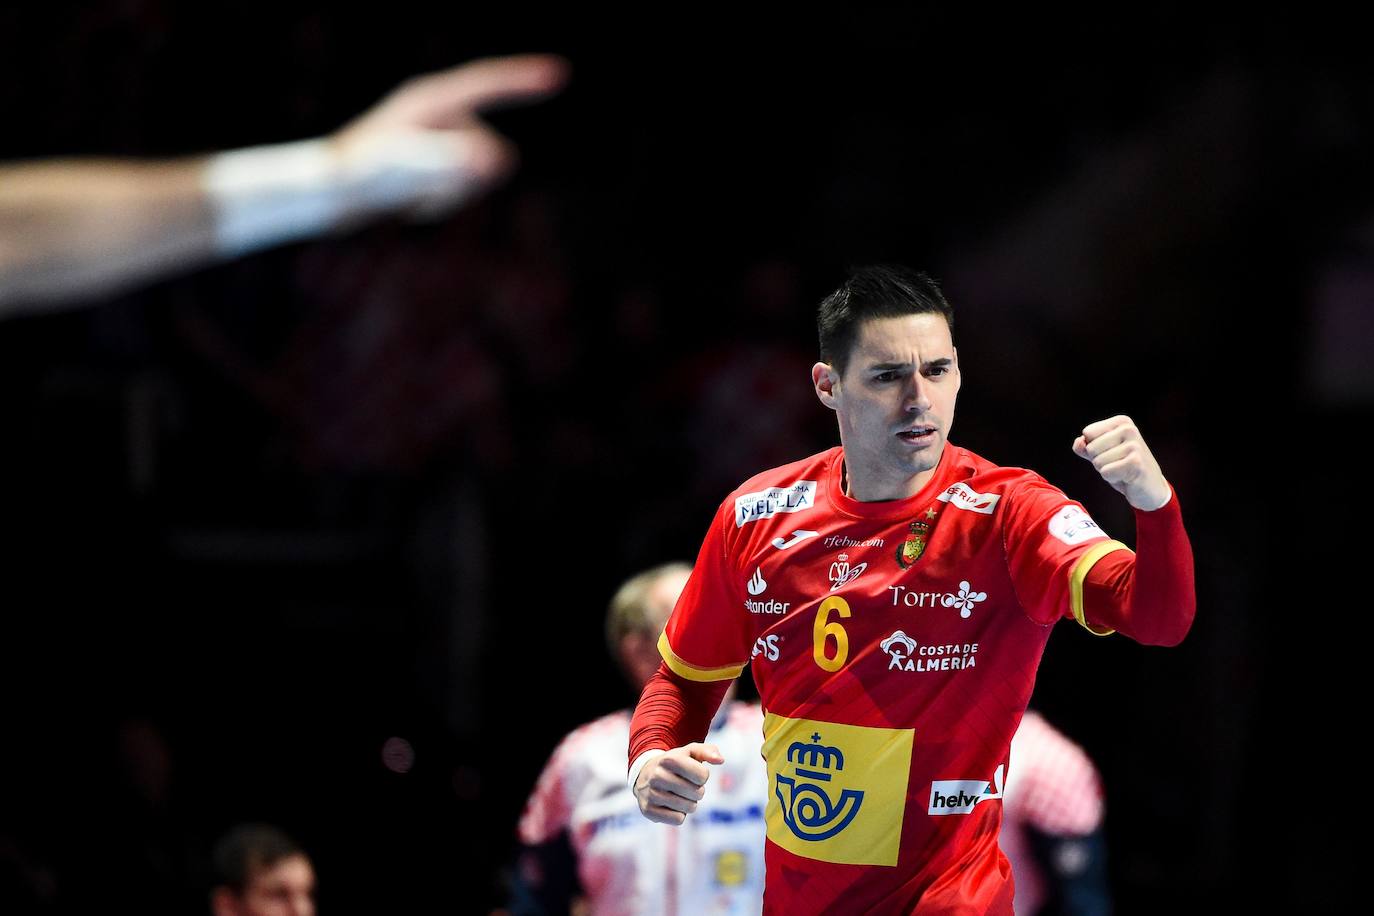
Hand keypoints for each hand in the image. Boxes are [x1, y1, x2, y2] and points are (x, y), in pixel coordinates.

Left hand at [328, 54, 568, 221]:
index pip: (486, 83)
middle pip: (487, 146)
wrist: (330, 194)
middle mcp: (439, 115)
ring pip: (479, 173)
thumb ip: (452, 160)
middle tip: (421, 191)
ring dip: (452, 195)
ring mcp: (439, 139)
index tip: (559, 74)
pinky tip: (411, 205)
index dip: (523, 80)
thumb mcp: (404, 166)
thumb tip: (499, 159)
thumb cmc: (360, 172)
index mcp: (430, 100)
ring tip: (411, 198)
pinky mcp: (436, 163)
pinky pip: (464, 188)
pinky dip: (444, 203)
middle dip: (467, 176)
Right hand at [633, 743, 723, 824]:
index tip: (693, 774)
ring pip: (689, 808)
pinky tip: (670, 805)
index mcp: (669, 759)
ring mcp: (651, 793)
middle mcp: (657, 775)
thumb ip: (708, 751)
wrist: (644, 774)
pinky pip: (678, 820)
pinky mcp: (648, 810)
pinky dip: (679, 814)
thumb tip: (720, 760)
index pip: (703, 776)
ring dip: (689, 803)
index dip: (702, 777)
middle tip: (686, 786)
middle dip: (697, 791)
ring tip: (679, 795)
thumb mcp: (689, 752)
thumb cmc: (674, 764)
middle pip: (698, 793)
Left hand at [1072, 415, 1171, 510]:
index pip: (1088, 433)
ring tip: (1122, 469)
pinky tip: (1127, 477)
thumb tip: (1079, 442)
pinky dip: (1112, 478)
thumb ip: (1085, 446)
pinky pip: (1106, 472)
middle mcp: (1129, 429)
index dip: (1093, 448)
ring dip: (1106, 470)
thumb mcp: (1102, 454)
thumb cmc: (1122, 467)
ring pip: (1098, 461)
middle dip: (1099, 461)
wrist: (1149, 487)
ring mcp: (1134, 446)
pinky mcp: (1136, 463)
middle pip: (1091, 448)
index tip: (1111, 452)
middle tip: (1117, 463)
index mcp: (1121, 422)